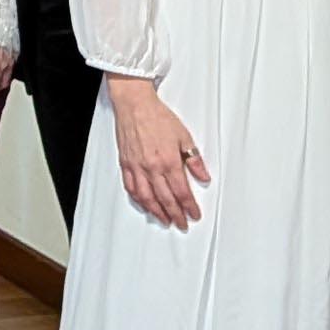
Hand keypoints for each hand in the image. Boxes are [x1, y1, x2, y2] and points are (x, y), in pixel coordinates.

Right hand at [108, 76, 207, 226]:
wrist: (135, 105)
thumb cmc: (157, 117)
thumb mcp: (184, 136)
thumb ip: (194, 160)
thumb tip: (204, 176)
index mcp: (168, 161)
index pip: (181, 191)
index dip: (189, 206)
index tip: (194, 214)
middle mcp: (151, 167)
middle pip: (165, 199)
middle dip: (175, 214)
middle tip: (181, 223)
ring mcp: (137, 167)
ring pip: (147, 198)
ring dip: (157, 212)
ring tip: (164, 220)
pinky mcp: (126, 164)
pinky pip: (131, 188)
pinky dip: (139, 200)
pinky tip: (145, 204)